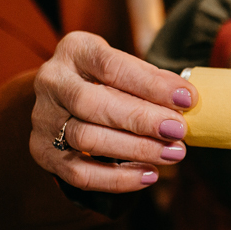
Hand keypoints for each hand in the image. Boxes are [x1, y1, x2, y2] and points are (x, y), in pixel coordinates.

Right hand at [31, 32, 198, 192]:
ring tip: (172, 153)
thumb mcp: (126, 67)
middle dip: (141, 119)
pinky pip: (78, 173)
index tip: (187, 99)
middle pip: (91, 104)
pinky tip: (149, 175)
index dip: (151, 83)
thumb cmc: (110, 80)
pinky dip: (117, 178)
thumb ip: (152, 80)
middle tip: (178, 130)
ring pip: (85, 139)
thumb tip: (186, 100)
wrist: (69, 101)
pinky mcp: (43, 152)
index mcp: (75, 50)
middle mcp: (52, 82)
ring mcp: (43, 119)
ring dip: (135, 149)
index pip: (111, 65)